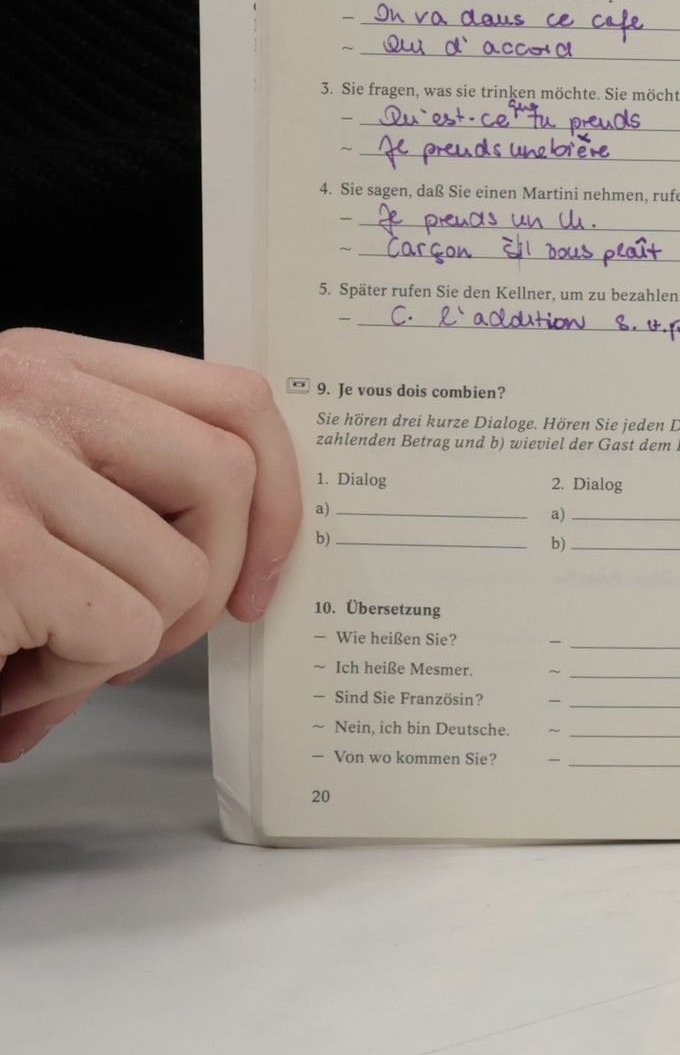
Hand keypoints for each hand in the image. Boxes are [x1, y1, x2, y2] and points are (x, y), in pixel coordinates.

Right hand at [0, 330, 299, 761]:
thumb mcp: (11, 490)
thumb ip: (109, 488)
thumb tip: (245, 549)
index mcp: (38, 366)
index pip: (230, 398)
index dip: (277, 491)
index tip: (260, 574)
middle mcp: (25, 391)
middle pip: (227, 476)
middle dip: (205, 584)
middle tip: (135, 645)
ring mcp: (9, 461)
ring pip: (181, 574)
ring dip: (114, 653)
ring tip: (23, 662)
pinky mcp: (0, 545)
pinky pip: (122, 631)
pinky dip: (68, 688)